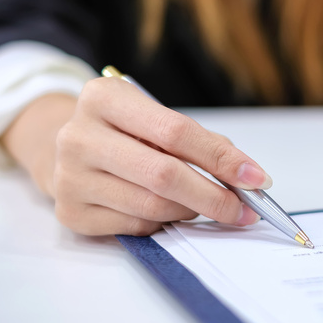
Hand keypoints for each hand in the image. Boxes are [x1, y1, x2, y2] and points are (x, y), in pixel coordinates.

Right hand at [24, 78, 269, 235]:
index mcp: (103, 98)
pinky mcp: (71, 212)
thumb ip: (199, 141)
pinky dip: (163, 221)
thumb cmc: (124, 131)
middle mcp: (79, 136)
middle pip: (164, 174)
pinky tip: (169, 210)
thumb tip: (246, 176)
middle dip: (215, 196)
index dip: (221, 158)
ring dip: (192, 210)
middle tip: (244, 210)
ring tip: (206, 205)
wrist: (67, 147)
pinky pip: (135, 225)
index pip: (175, 131)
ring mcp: (69, 177)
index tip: (256, 178)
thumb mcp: (154, 118)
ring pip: (153, 205)